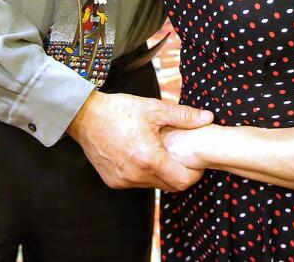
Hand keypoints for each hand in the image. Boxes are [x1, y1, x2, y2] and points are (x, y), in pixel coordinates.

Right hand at [67, 91, 211, 190]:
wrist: (85, 116)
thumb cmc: (120, 111)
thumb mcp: (154, 108)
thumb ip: (183, 116)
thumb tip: (208, 117)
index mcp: (149, 159)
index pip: (182, 181)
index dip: (194, 174)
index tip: (195, 162)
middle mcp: (136, 175)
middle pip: (169, 186)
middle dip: (178, 173)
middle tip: (180, 156)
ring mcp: (123, 181)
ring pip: (153, 185)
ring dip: (160, 173)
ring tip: (159, 153)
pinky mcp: (113, 182)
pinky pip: (136, 183)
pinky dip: (143, 173)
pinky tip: (141, 155)